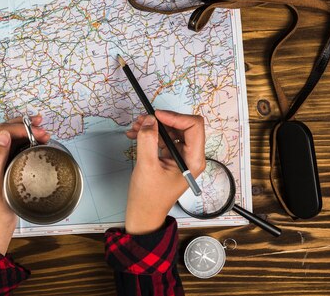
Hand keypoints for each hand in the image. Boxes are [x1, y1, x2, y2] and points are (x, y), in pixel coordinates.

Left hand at [0, 115, 49, 254]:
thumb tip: (4, 136)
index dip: (17, 129)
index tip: (37, 131)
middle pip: (4, 132)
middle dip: (24, 127)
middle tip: (44, 130)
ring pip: (10, 137)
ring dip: (27, 132)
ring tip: (44, 132)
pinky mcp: (2, 164)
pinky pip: (14, 147)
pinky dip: (26, 141)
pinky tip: (38, 140)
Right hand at [124, 110, 205, 234]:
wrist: (143, 214)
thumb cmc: (149, 197)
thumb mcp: (147, 166)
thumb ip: (148, 140)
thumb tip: (149, 120)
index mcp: (194, 160)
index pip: (194, 127)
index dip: (175, 117)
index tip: (156, 116)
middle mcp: (190, 156)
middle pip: (182, 126)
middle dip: (161, 120)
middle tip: (142, 120)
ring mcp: (180, 157)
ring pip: (171, 131)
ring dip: (153, 126)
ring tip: (135, 127)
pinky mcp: (170, 158)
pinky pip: (163, 139)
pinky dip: (149, 135)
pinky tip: (135, 135)